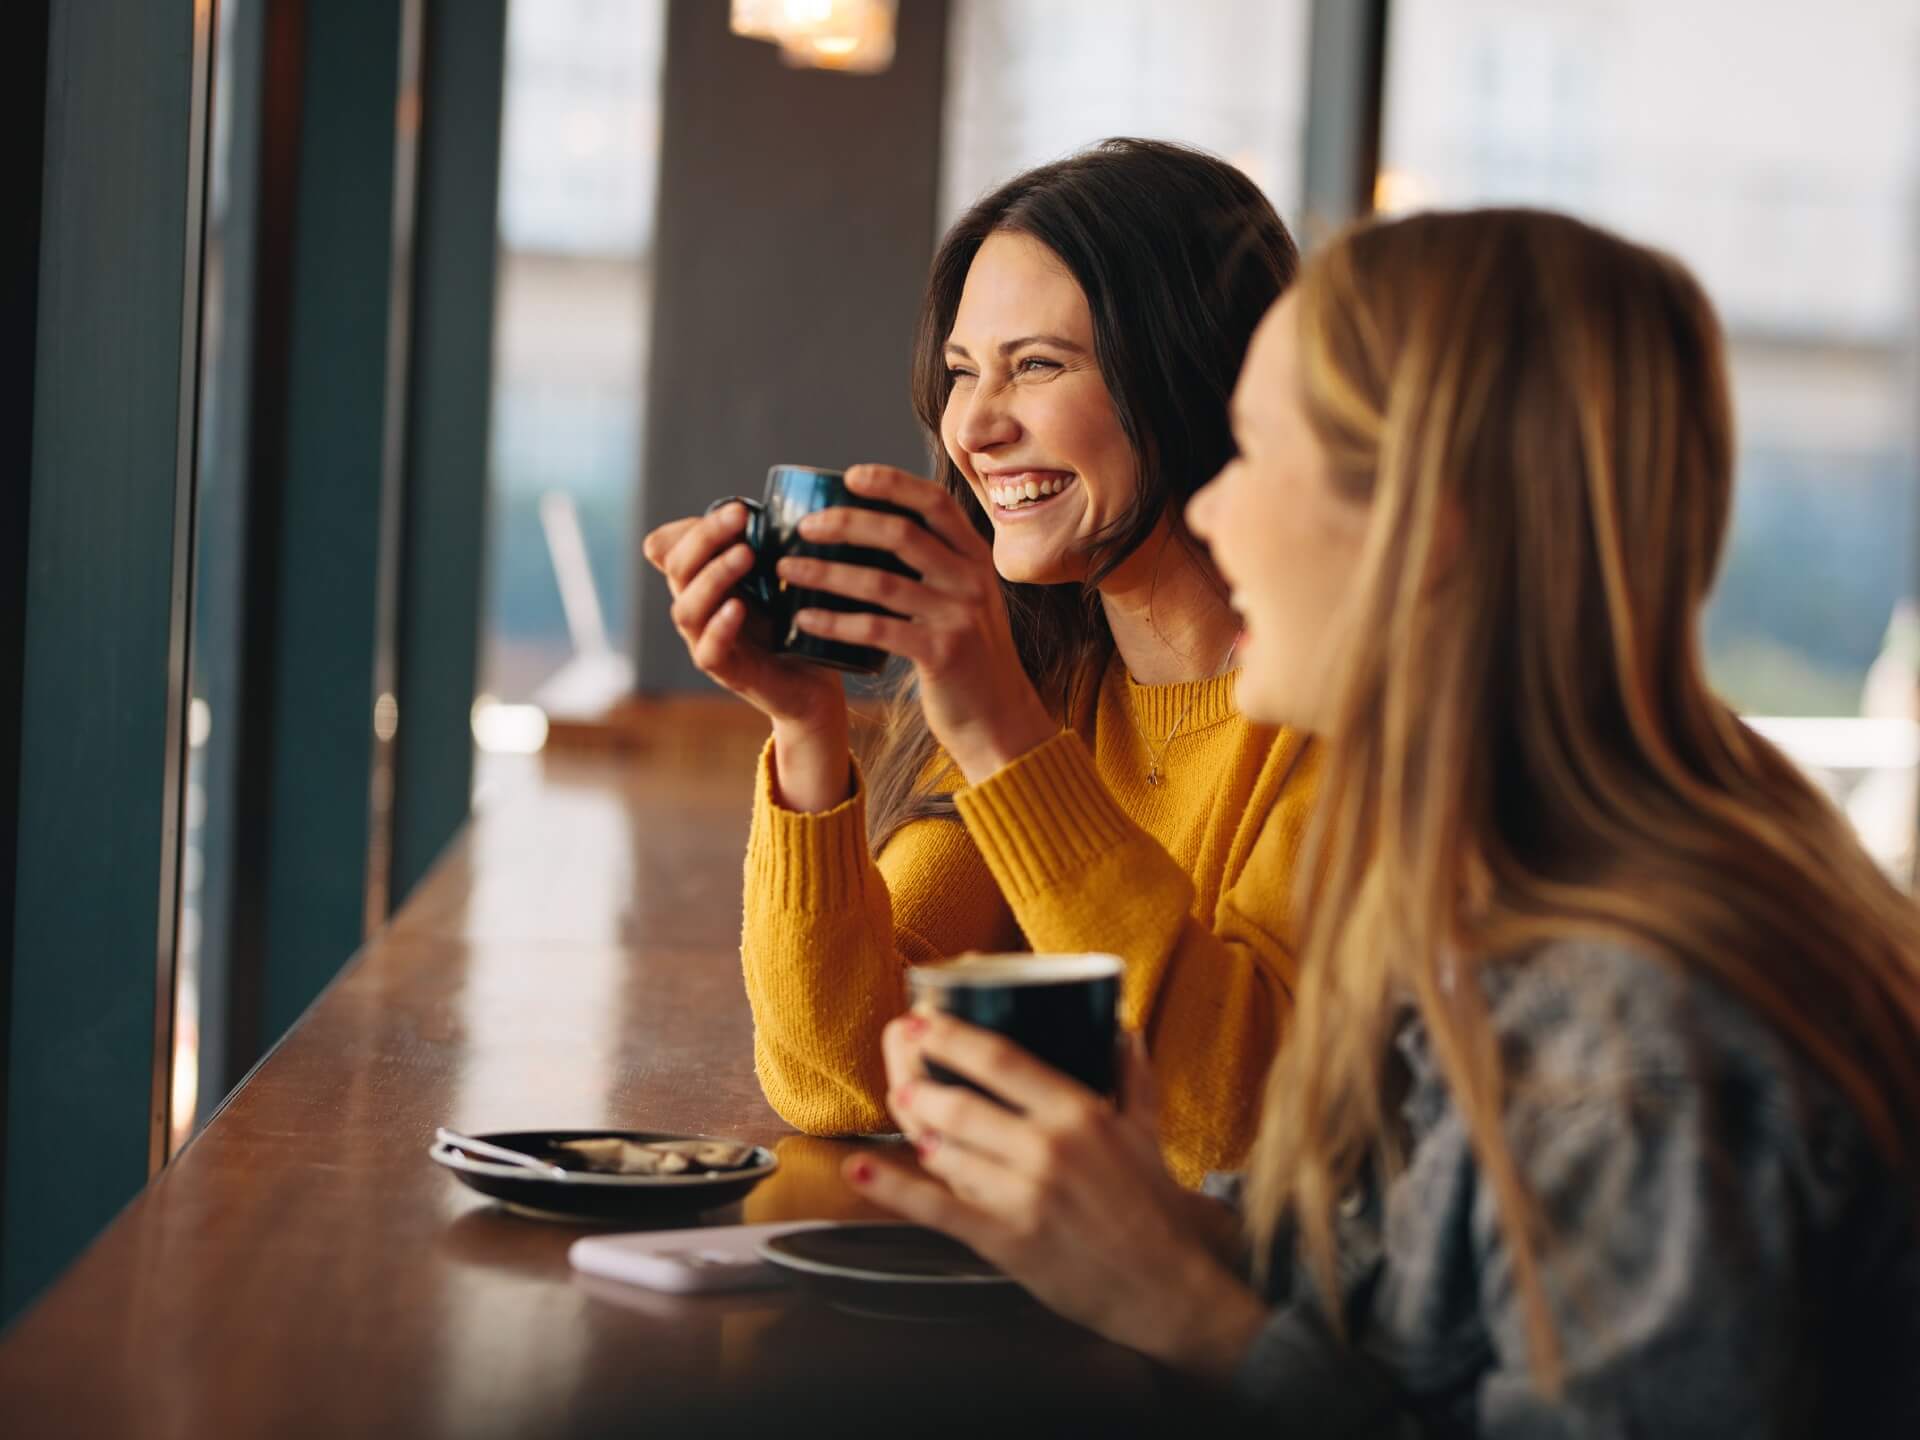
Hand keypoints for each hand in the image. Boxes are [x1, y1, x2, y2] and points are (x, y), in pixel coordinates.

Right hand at [643, 504, 849, 810]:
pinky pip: (709, 650)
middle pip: (678, 569)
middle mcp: (698, 608)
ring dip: (714, 576)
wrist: (816, 685)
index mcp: (705, 580)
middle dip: (706, 538)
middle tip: (740, 516)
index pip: (673, 547)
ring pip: (687, 608)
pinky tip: (737, 607)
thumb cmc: (798, 622)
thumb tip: (787, 498)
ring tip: (745, 555)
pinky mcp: (727, 672)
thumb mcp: (783, 576)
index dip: (691, 528)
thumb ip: (773, 541)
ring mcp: (707, 641)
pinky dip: (719, 628)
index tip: (736, 508)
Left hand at [778, 465, 1055, 783]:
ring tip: (786, 569)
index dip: (893, 483)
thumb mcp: (966, 600)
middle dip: (847, 523)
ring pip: (881, 582)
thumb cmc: (969, 657)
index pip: (935, 502)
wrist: (1000, 718)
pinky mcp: (941, 654)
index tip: (850, 476)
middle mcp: (971, 580)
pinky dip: (835, 622)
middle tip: (804, 526)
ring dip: (827, 572)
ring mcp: (958, 616)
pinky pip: (876, 630)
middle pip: (902, 534)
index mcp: (976, 559)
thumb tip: (872, 531)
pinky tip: (804, 619)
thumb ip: (937, 567)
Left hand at [851, 1013, 1268, 1378]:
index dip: (951, 1036)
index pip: (1001, 1059)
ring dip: (915, 1129)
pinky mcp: (1007, 1241)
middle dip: (919, 1084)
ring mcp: (1024, 1196)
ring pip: (946, 1152)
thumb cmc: (1153, 1208)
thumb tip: (1122, 1029)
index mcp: (1080, 1113)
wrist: (1165, 1287)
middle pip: (960, 1103)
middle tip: (904, 1071)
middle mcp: (1048, 1149)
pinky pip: (938, 1209)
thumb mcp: (1148, 1133)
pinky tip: (860, 1170)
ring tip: (904, 1111)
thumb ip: (1132, 1077)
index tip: (920, 1019)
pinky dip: (893, 1190)